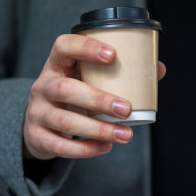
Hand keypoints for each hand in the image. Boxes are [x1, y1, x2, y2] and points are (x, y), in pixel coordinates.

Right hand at [23, 34, 165, 159]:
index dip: (86, 48)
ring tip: (125, 135)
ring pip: (65, 121)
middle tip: (126, 108)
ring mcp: (38, 113)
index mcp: (57, 65)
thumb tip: (158, 69)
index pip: (63, 46)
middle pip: (65, 88)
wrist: (38, 125)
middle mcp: (43, 86)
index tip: (113, 55)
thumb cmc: (72, 96)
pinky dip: (86, 149)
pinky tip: (106, 147)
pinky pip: (61, 146)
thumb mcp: (86, 80)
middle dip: (99, 99)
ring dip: (99, 129)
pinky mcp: (38, 137)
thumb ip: (118, 74)